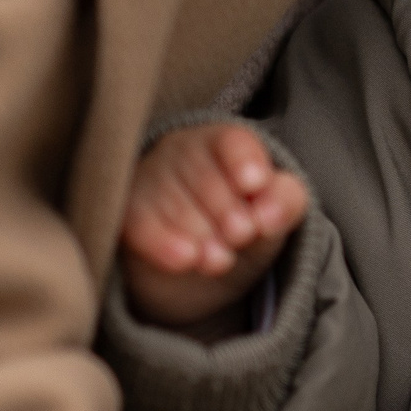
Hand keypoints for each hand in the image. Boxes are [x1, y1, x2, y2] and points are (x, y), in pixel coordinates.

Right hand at [117, 122, 306, 331]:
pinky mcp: (125, 212)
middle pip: (204, 176)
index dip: (244, 161)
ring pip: (173, 201)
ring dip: (201, 233)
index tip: (255, 184)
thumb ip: (285, 202)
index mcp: (225, 142)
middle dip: (227, 210)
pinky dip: (164, 242)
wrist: (197, 268)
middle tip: (242, 235)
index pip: (232, 142)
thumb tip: (269, 214)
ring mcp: (149, 179)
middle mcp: (182, 152)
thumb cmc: (241, 224)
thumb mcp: (273, 214)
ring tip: (221, 259)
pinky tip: (187, 258)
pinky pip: (140, 223)